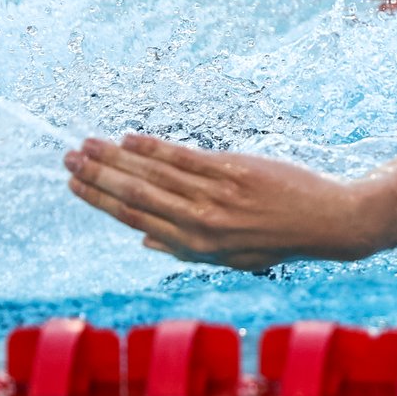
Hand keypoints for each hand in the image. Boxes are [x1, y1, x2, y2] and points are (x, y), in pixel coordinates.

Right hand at [64, 135, 388, 268]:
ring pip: (153, 175)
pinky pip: (184, 158)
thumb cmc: (278, 238)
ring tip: (88, 144)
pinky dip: (153, 148)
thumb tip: (142, 241)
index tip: (74, 185)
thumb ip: (185, 248)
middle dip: (97, 176)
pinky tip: (130, 138)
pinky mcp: (233, 172)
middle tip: (67, 159)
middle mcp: (200, 224)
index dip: (101, 201)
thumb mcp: (231, 257)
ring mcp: (215, 197)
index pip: (135, 219)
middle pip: (136, 195)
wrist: (328, 223)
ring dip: (116, 158)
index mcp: (195, 248)